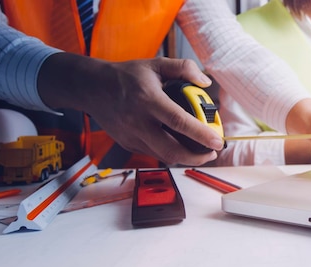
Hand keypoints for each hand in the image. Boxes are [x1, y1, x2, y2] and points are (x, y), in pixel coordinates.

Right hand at [37, 53, 224, 165]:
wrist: (91, 88)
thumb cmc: (126, 76)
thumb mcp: (155, 64)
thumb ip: (184, 69)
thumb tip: (206, 83)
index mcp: (148, 100)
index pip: (179, 122)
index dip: (201, 134)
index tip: (218, 141)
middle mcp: (138, 121)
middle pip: (172, 150)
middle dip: (197, 157)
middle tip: (213, 152)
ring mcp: (131, 136)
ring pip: (163, 156)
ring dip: (186, 158)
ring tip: (202, 152)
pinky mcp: (128, 144)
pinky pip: (153, 153)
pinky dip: (170, 153)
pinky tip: (181, 146)